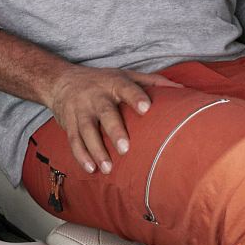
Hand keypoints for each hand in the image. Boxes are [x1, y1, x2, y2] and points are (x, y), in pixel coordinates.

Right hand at [43, 65, 175, 174]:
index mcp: (113, 83)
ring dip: (96, 150)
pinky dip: (81, 156)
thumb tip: (183, 91)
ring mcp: (80, 111)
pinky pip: (74, 141)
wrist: (61, 80)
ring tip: (108, 168)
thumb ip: (153, 82)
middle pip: (105, 113)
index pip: (126, 88)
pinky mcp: (69, 124)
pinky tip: (91, 169)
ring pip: (87, 131)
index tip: (146, 108)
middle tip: (125, 148)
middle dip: (114, 130)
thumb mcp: (125, 75)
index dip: (135, 97)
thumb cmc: (101, 81)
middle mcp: (96, 96)